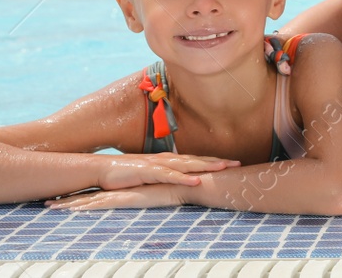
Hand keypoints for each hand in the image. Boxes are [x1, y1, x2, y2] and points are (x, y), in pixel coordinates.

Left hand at [46, 182, 186, 210]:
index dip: (78, 196)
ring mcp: (121, 193)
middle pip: (86, 195)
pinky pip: (101, 205)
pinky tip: (71, 211)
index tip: (61, 199)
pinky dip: (85, 208)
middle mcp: (118, 189)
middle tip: (46, 203)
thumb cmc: (174, 188)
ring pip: (88, 200)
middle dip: (65, 199)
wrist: (184, 183)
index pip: (95, 193)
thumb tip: (144, 201)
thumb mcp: (156, 193)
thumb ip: (147, 195)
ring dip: (68, 204)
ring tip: (49, 207)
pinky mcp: (126, 198)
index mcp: (123, 189)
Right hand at [98, 152, 238, 189]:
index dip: (215, 161)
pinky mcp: (148, 172)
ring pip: (188, 165)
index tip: (233, 163)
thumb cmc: (127, 174)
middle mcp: (167, 159)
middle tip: (238, 164)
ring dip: (207, 166)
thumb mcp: (150, 175)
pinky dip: (184, 178)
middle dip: (218, 161)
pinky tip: (197, 181)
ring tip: (224, 168)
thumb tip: (179, 182)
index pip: (197, 160)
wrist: (103, 169)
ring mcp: (159, 164)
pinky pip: (170, 176)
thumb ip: (165, 176)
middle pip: (198, 159)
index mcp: (169, 160)